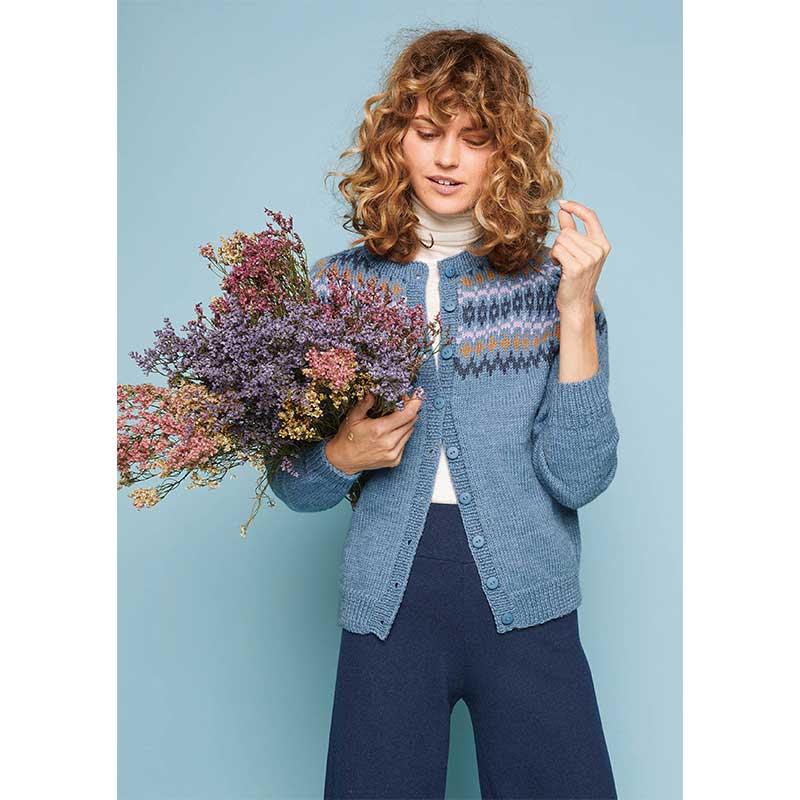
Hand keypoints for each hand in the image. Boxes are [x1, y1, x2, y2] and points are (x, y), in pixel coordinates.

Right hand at [325, 391, 423, 473]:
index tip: (417, 395)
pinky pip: (405, 442)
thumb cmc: (348, 436)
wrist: (344, 460)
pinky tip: (391, 432)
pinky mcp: (395, 460)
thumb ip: (364, 404)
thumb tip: (374, 392)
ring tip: (395, 417)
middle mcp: (389, 443)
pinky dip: (402, 434)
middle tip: (402, 402)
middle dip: (409, 409)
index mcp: (379, 429)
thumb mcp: (353, 417)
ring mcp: (393, 453)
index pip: (407, 414)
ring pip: (410, 431)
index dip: (414, 403)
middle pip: (411, 421)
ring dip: (406, 422)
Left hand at [551, 199, 611, 317]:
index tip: (562, 203)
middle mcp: (598, 250)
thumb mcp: (577, 252)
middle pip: (568, 231)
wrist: (577, 304)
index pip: (591, 216)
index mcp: (602, 244)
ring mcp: (589, 259)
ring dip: (555, 251)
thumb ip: (571, 230)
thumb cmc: (575, 279)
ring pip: (561, 240)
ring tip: (561, 264)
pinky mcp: (576, 267)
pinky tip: (558, 267)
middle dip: (559, 242)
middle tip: (563, 258)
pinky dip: (553, 257)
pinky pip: (557, 250)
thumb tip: (563, 210)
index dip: (576, 207)